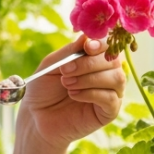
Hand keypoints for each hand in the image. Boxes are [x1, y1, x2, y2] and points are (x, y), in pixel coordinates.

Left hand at [15, 36, 125, 153]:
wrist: (37, 117)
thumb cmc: (44, 90)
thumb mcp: (51, 65)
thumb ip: (69, 51)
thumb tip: (87, 36)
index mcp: (94, 59)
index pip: (109, 45)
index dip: (101, 44)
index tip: (86, 47)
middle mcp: (107, 74)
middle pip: (114, 61)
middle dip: (89, 64)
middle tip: (65, 71)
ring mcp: (111, 93)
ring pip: (117, 78)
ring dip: (90, 79)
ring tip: (67, 84)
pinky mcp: (109, 111)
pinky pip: (111, 98)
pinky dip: (92, 94)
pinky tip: (74, 95)